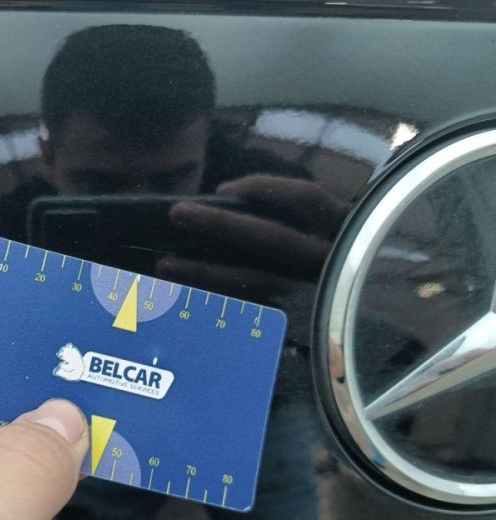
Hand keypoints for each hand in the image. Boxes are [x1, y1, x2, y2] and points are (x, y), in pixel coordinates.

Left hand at [160, 175, 347, 302]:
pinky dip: (217, 296)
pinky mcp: (297, 317)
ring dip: (206, 272)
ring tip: (164, 266)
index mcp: (341, 225)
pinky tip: (186, 291)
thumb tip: (226, 192)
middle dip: (222, 225)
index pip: (304, 199)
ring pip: (254, 280)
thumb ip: (285, 201)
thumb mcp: (328, 217)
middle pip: (271, 238)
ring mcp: (312, 291)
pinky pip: (251, 304)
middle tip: (177, 214)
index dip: (264, 189)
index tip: (223, 190)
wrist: (368, 300)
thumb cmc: (341, 248)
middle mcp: (328, 259)